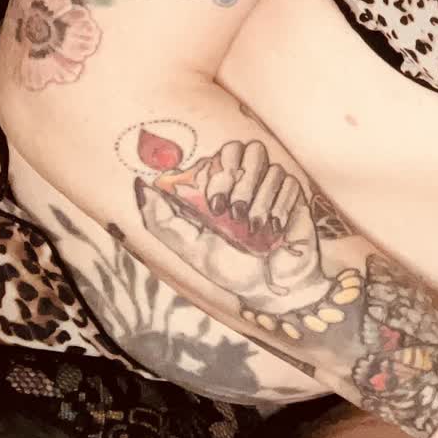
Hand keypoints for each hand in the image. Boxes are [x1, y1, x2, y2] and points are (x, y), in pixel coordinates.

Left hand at [135, 139, 327, 306]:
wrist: (271, 287)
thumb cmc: (230, 268)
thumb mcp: (190, 248)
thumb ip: (163, 219)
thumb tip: (140, 187)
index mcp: (224, 184)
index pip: (225, 153)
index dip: (221, 171)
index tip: (214, 205)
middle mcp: (249, 179)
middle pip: (251, 149)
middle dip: (242, 182)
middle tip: (234, 214)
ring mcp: (274, 185)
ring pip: (272, 169)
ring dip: (260, 202)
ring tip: (254, 230)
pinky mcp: (296, 195)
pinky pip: (291, 184)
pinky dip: (280, 209)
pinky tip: (274, 230)